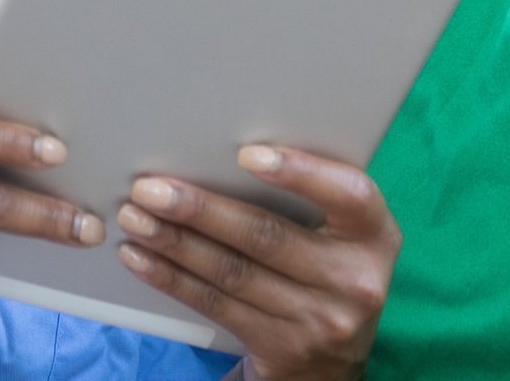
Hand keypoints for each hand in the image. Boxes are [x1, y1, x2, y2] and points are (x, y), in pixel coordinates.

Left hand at [115, 145, 399, 380]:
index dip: (300, 172)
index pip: (349, 194)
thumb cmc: (328, 268)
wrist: (332, 367)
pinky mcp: (280, 349)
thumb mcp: (343, 234)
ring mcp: (317, 321)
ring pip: (232, 273)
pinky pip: (216, 306)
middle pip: (267, 236)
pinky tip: (142, 258)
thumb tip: (230, 149)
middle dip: (201, 209)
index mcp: (374, 235)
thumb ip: (312, 197)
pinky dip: (172, 279)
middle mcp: (353, 280)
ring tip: (135, 217)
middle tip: (150, 187)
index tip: (245, 154)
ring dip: (175, 242)